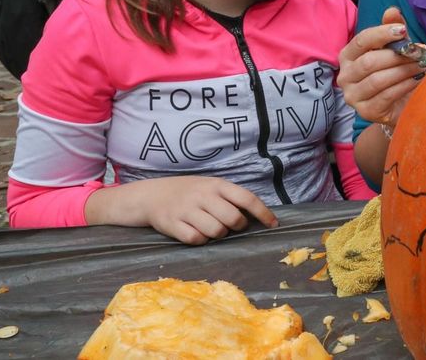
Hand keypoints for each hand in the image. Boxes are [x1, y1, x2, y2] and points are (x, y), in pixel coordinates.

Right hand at [86, 176, 277, 245]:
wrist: (151, 195)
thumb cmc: (189, 193)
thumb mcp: (211, 187)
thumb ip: (231, 198)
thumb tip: (258, 216)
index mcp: (216, 184)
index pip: (247, 198)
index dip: (263, 213)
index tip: (274, 224)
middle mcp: (203, 195)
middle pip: (233, 219)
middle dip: (237, 227)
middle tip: (230, 226)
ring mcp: (187, 209)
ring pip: (216, 232)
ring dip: (218, 234)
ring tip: (209, 227)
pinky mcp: (173, 224)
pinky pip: (196, 240)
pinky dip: (200, 240)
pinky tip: (194, 232)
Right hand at [338, 7, 424, 125]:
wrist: (399, 106)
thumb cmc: (395, 72)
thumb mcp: (395, 49)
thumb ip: (392, 29)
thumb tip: (392, 10)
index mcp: (348, 56)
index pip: (361, 41)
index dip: (382, 34)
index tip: (403, 31)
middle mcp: (345, 76)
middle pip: (369, 62)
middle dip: (397, 56)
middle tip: (420, 53)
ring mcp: (353, 96)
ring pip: (378, 79)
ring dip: (404, 71)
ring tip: (423, 65)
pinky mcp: (366, 112)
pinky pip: (386, 96)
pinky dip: (405, 86)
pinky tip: (418, 80)